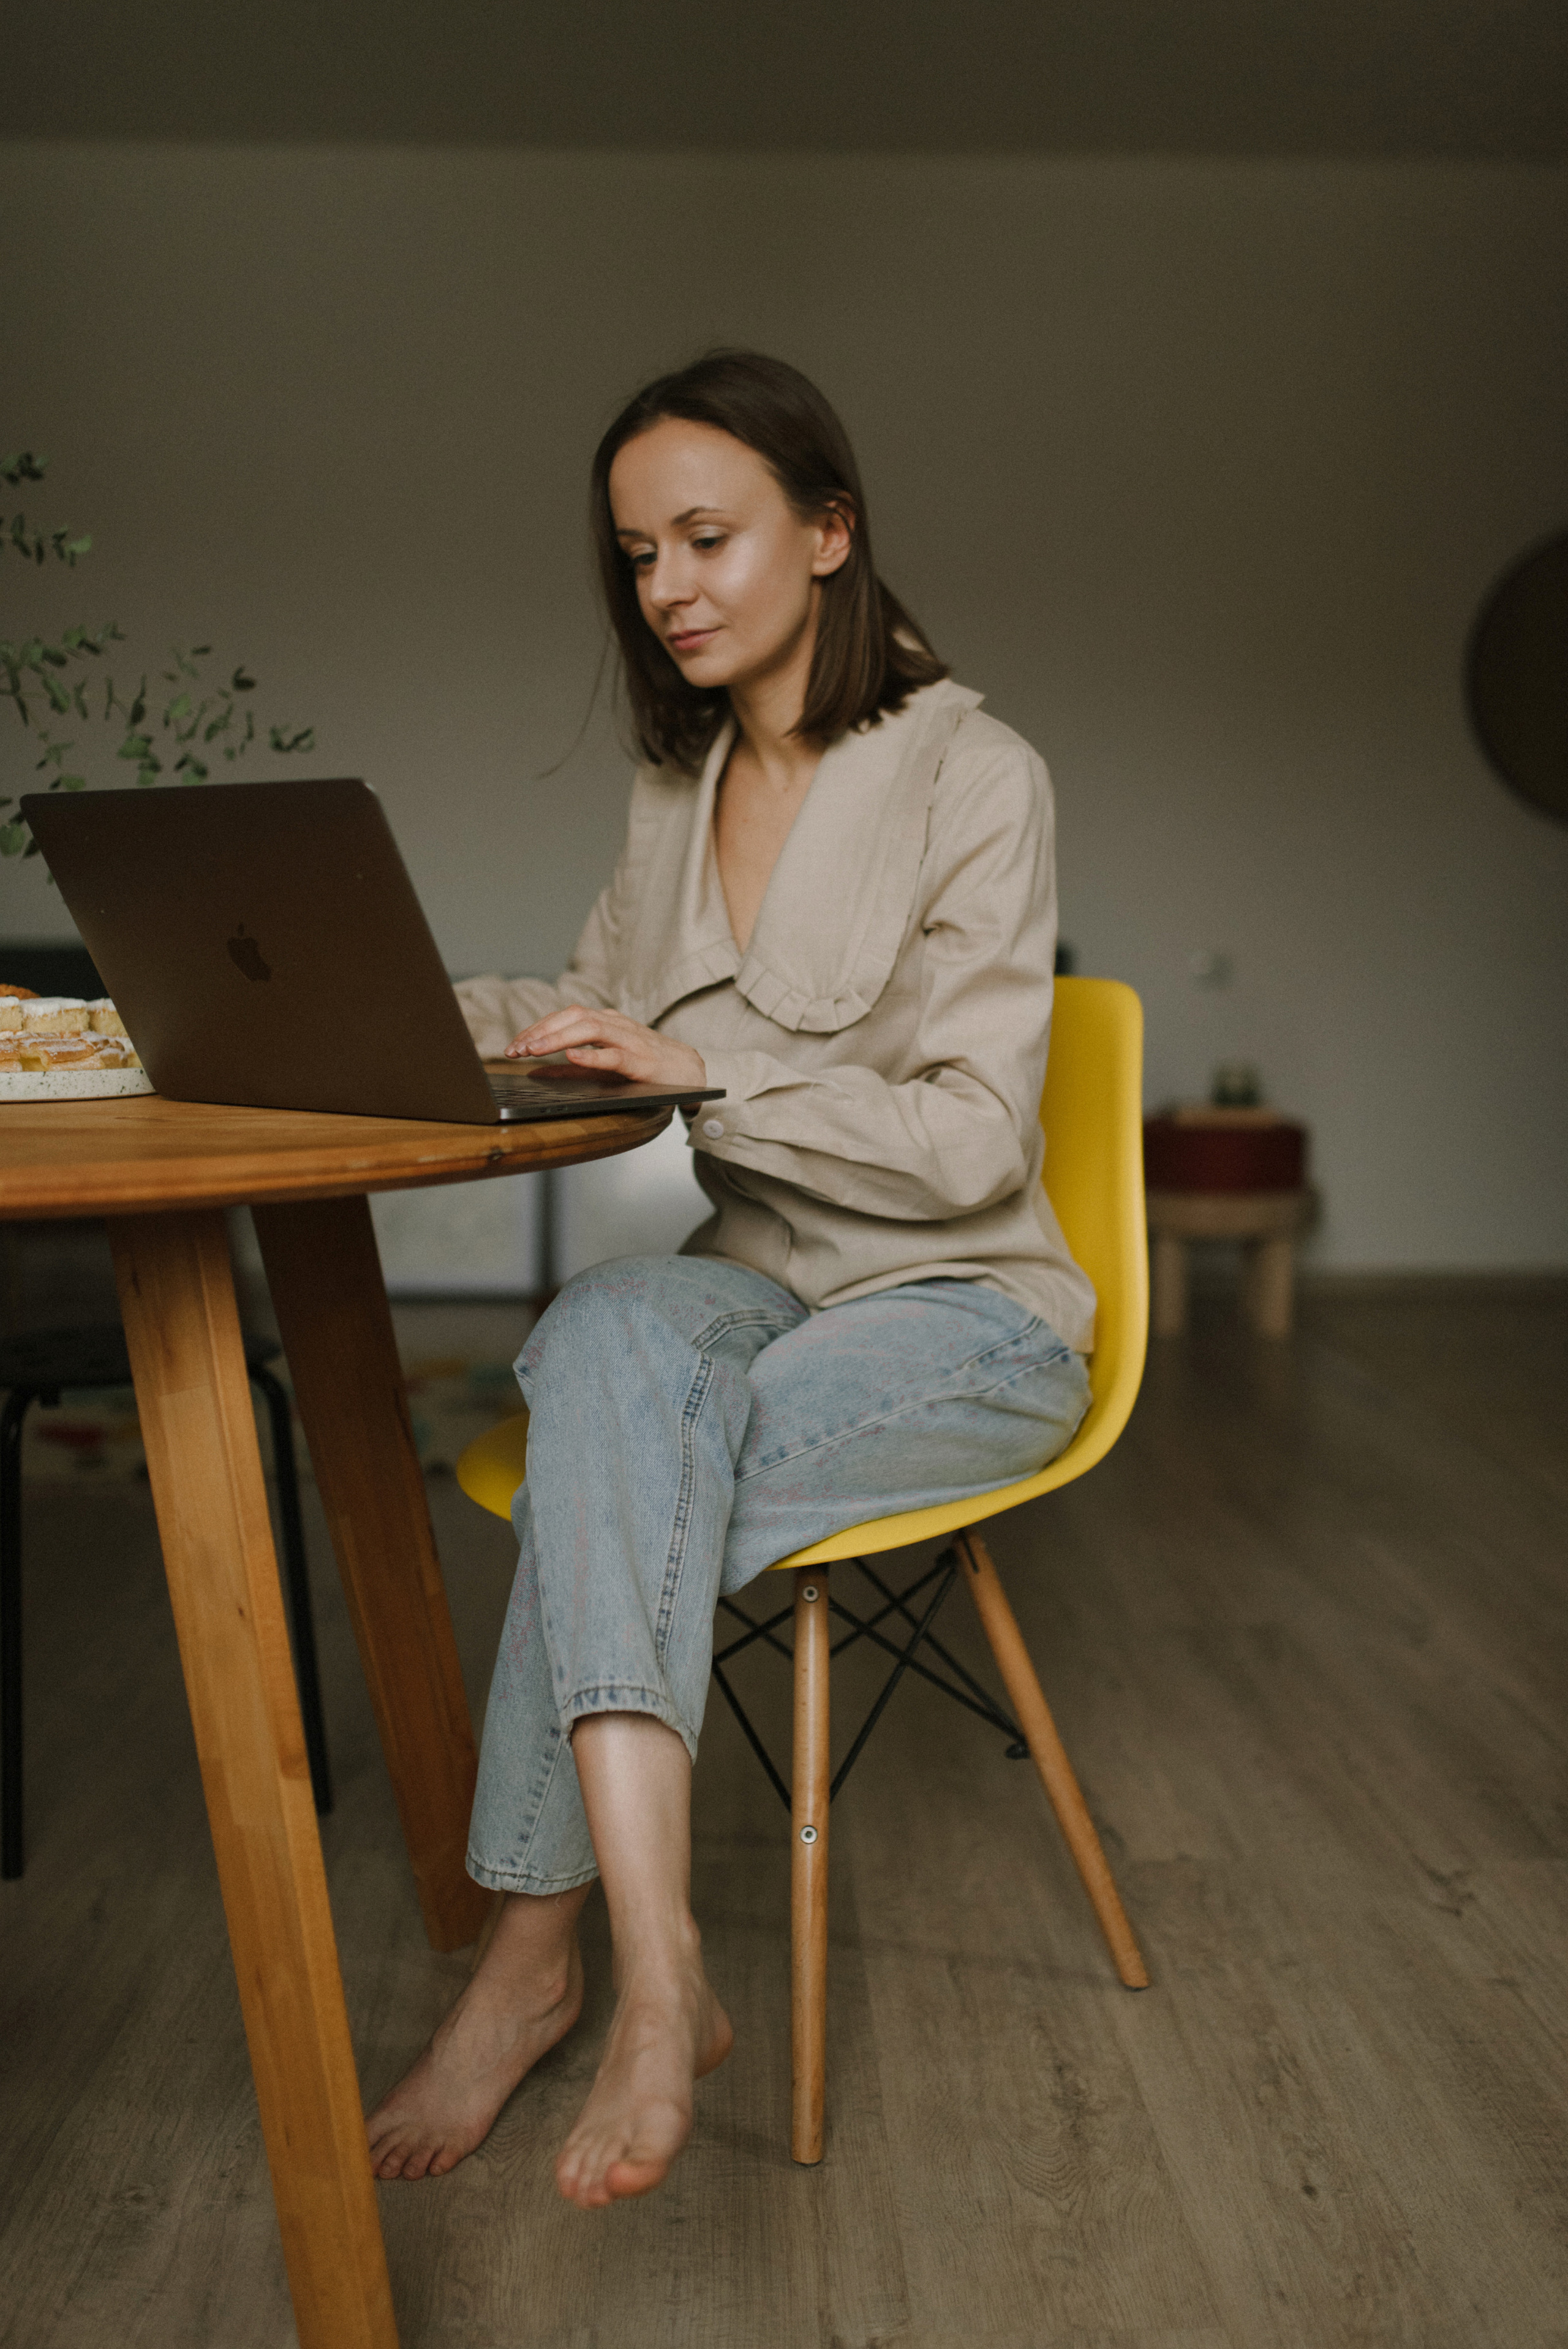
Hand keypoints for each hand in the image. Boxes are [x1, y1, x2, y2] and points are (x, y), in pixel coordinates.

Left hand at [505, 1005, 706, 1095]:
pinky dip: (593, 1055)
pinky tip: (573, 1057)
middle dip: (541, 1031)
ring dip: (558, 1038)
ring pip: (590, 1029)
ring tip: (534, 1049)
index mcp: (606, 1022)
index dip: (536, 1028)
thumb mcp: (606, 1062)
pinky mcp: (643, 1061)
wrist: (692, 1071)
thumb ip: (573, 1067)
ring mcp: (631, 1040)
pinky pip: (615, 1055)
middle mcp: (616, 1024)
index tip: (514, 1045)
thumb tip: (536, 1072)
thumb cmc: (648, 1066)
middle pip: (573, 1016)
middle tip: (516, 1048)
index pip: (565, 1017)